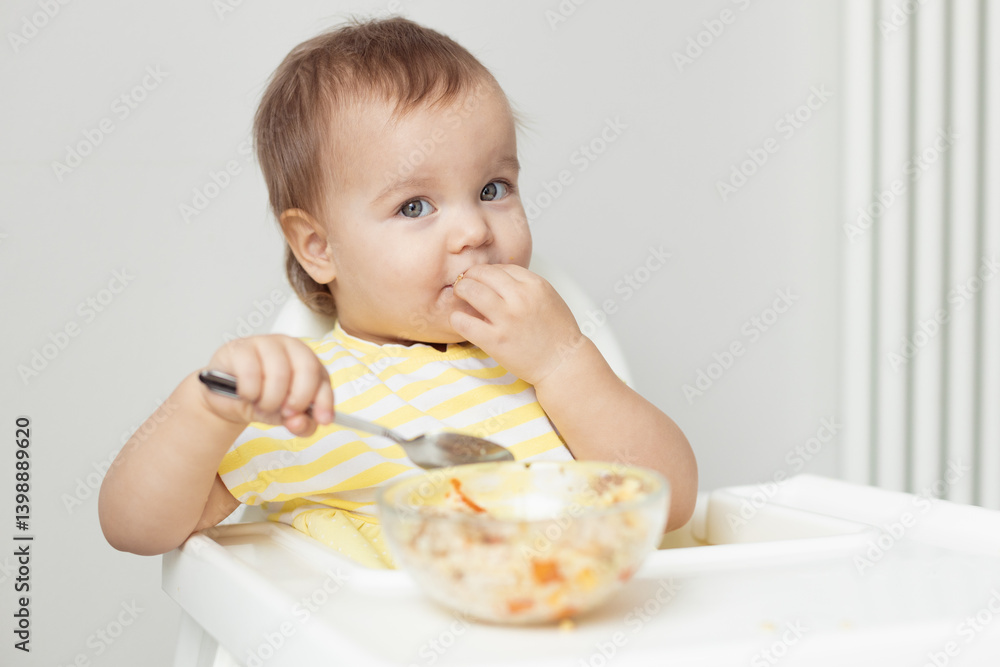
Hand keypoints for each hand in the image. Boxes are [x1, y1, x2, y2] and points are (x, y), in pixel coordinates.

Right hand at [199, 334, 334, 435]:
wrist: (230, 399)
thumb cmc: (263, 399)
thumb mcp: (287, 417)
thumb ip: (302, 424)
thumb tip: (300, 421)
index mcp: (308, 360)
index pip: (323, 378)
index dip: (324, 401)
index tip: (322, 420)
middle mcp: (290, 346)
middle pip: (307, 369)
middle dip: (297, 399)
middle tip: (285, 412)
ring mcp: (265, 343)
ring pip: (279, 373)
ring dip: (270, 400)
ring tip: (262, 404)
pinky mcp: (240, 348)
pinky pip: (250, 373)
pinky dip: (249, 392)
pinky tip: (246, 394)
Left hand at [450, 264, 583, 385]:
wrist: (563, 363)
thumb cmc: (557, 333)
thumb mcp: (548, 298)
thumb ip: (525, 285)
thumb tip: (497, 278)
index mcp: (535, 285)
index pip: (501, 267)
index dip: (487, 272)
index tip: (481, 279)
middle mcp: (520, 297)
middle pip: (483, 274)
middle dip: (469, 276)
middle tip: (465, 284)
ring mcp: (507, 319)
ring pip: (471, 291)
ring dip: (460, 290)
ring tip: (459, 297)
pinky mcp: (495, 340)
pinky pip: (464, 322)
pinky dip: (457, 318)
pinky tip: (459, 320)